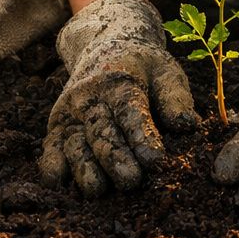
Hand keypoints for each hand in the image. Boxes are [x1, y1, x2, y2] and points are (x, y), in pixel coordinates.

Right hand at [39, 0, 197, 196]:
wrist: (103, 47)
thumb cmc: (142, 67)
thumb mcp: (165, 71)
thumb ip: (175, 97)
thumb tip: (187, 125)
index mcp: (119, 82)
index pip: (130, 110)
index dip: (142, 135)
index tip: (156, 160)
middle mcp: (89, 98)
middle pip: (101, 131)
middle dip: (115, 158)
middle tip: (130, 181)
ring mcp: (70, 113)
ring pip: (74, 144)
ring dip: (84, 168)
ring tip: (97, 190)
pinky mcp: (56, 127)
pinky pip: (50, 149)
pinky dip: (53, 167)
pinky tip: (60, 184)